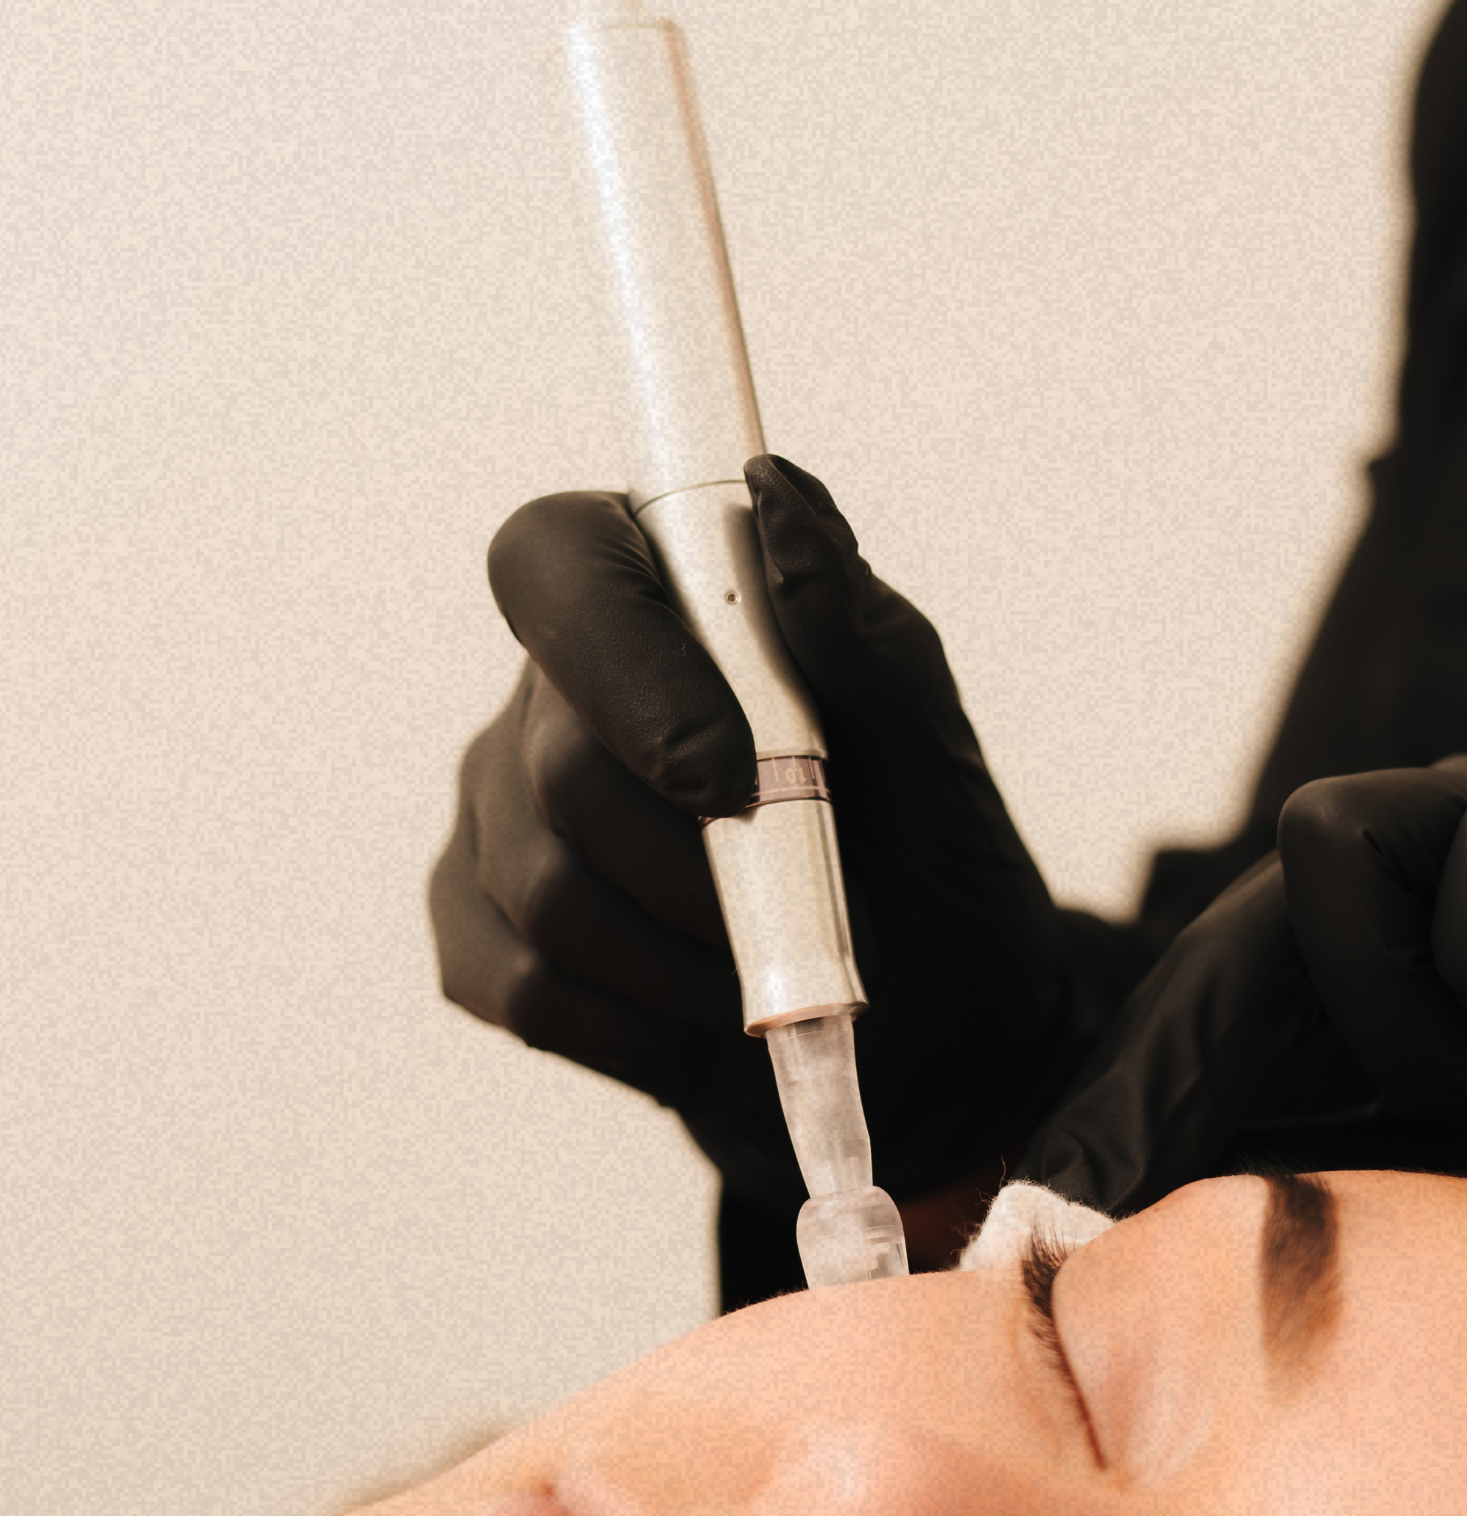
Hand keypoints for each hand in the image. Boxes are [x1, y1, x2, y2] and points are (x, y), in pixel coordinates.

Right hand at [431, 457, 1142, 1220]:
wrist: (935, 1029)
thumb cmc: (930, 857)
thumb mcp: (926, 740)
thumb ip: (846, 619)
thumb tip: (776, 486)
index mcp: (654, 597)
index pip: (555, 561)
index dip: (624, 666)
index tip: (727, 777)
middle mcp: (552, 691)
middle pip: (562, 763)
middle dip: (701, 863)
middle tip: (809, 901)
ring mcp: (501, 813)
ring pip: (547, 888)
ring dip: (690, 956)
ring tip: (777, 966)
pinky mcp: (482, 938)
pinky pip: (529, 989)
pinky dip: (645, 1028)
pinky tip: (710, 1019)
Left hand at [1030, 759, 1466, 1333]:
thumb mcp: (1431, 1205)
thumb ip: (1301, 1204)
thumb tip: (1113, 1261)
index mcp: (1329, 972)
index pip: (1179, 1013)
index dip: (1114, 1109)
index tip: (1051, 1225)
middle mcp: (1388, 887)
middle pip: (1225, 925)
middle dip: (1180, 1064)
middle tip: (1160, 1191)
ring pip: (1326, 833)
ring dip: (1374, 984)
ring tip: (1458, 1089)